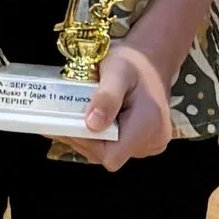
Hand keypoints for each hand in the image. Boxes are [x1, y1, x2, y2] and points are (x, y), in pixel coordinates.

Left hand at [79, 38, 175, 169]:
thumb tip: (92, 125)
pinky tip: (92, 120)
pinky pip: (116, 149)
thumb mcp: (116, 70)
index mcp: (149, 124)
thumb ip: (106, 97)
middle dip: (84, 139)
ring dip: (91, 138)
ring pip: (110, 154)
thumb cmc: (133, 62)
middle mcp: (153, 140)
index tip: (70, 123)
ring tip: (78, 116)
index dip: (87, 143)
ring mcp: (151, 145)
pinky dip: (101, 138)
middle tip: (65, 118)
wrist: (152, 62)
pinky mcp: (145, 145)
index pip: (111, 155)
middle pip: (108, 156)